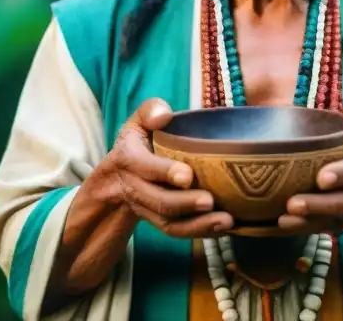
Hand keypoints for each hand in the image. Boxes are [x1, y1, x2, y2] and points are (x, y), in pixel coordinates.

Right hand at [87, 98, 233, 237]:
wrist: (117, 180)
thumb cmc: (138, 143)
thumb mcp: (138, 122)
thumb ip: (150, 111)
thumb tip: (164, 115)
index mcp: (128, 158)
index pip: (143, 167)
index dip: (164, 172)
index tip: (188, 175)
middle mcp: (133, 187)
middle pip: (157, 201)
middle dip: (184, 203)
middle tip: (211, 201)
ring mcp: (145, 208)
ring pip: (167, 223)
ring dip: (197, 225)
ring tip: (226, 221)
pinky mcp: (157, 222)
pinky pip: (176, 232)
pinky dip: (200, 232)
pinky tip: (223, 228)